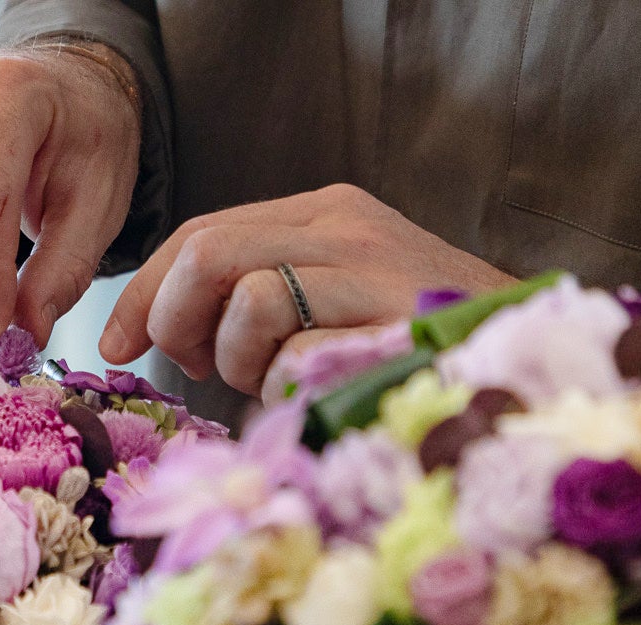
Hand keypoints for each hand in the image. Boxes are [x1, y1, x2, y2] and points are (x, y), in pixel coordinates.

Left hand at [100, 183, 514, 394]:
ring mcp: (372, 266)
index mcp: (323, 215)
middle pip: (205, 254)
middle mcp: (344, 224)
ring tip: (281, 381)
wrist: (524, 367)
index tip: (117, 343)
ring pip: (244, 301)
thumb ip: (253, 303)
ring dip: (240, 362)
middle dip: (175, 321)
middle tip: (193, 369)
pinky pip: (295, 357)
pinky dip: (291, 389)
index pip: (201, 233)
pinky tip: (323, 393)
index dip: (146, 290)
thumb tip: (158, 334)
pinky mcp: (392, 318)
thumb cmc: (416, 351)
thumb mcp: (326, 308)